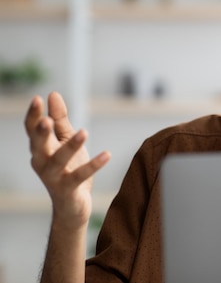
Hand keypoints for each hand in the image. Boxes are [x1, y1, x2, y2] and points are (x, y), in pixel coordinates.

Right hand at [24, 92, 109, 228]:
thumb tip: (53, 94)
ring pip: (58, 161)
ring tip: (84, 132)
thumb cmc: (68, 169)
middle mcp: (42, 163)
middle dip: (41, 133)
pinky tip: (107, 154)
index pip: (32, 130)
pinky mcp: (68, 190)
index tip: (37, 98)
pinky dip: (94, 165)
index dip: (33, 115)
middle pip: (38, 146)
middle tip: (46, 120)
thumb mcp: (64, 141)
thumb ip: (60, 120)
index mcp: (40, 149)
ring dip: (71, 147)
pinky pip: (80, 176)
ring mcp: (53, 178)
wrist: (71, 207)